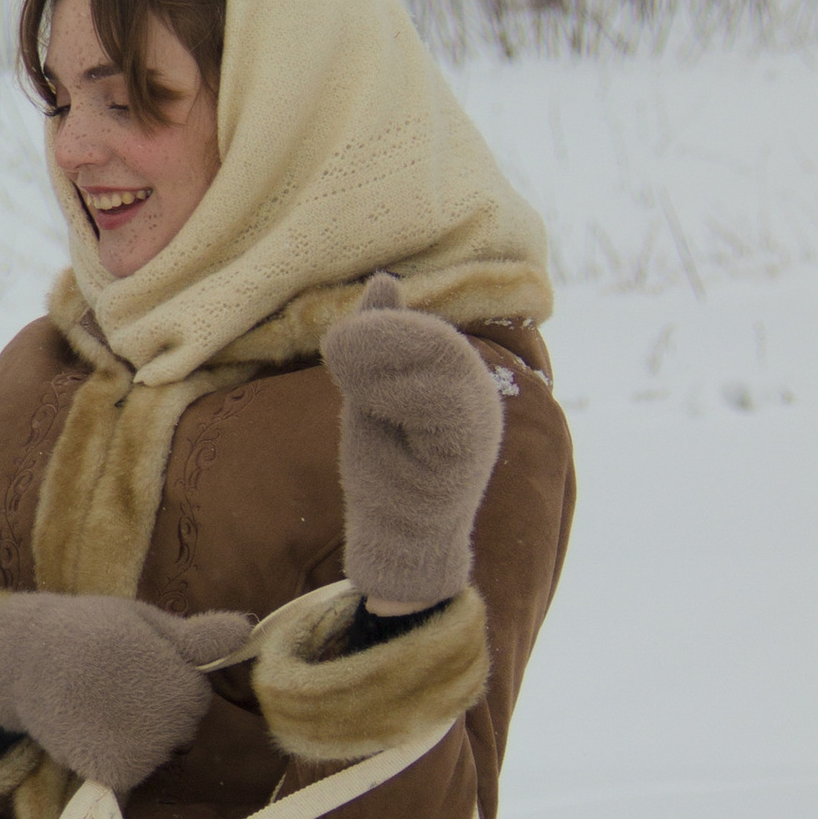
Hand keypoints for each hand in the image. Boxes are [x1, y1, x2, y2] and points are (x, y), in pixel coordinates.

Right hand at [0, 593, 251, 794]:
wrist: (23, 659)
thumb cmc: (89, 631)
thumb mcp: (144, 622)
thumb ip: (198, 637)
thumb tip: (249, 628)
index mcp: (175, 674)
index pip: (195, 695)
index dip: (168, 679)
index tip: (131, 664)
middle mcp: (164, 716)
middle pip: (182, 727)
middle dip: (158, 711)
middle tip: (112, 687)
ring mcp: (141, 749)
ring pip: (160, 752)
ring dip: (139, 738)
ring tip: (98, 707)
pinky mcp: (116, 774)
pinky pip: (133, 773)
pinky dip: (116, 760)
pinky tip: (91, 732)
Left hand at [320, 276, 503, 609]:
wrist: (397, 539)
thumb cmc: (386, 470)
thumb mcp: (372, 394)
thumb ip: (379, 345)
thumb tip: (384, 279)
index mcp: (454, 379)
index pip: (427, 332)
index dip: (382, 326)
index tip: (338, 341)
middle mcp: (475, 394)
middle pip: (438, 340)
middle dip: (382, 337)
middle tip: (338, 346)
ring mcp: (478, 422)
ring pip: (446, 362)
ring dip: (387, 359)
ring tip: (349, 377)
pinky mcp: (471, 450)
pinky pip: (448, 405)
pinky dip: (404, 394)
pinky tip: (373, 405)